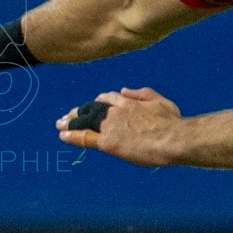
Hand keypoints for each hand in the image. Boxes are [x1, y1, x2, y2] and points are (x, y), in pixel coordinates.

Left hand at [57, 87, 183, 165]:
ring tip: (59, 124)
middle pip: (91, 109)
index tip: (91, 106)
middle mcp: (115, 111)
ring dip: (70, 122)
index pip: (106, 99)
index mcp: (127, 102)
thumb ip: (141, 94)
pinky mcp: (108, 142)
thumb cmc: (171, 123)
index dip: (96, 103)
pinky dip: (72, 135)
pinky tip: (63, 135)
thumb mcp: (160, 101)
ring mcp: (110, 126)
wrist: (173, 139)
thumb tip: (124, 90)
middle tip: (67, 115)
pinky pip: (85, 137)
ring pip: (85, 121)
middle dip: (78, 111)